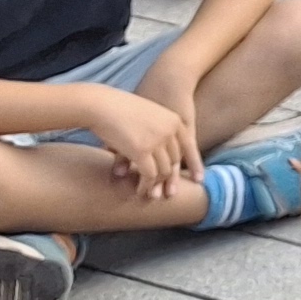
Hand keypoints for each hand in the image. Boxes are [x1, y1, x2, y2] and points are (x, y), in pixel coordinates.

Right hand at [77, 83, 200, 200]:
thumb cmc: (119, 109)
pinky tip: (139, 191)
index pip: (188, 147)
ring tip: (149, 195)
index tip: (198, 179)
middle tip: (166, 193)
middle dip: (170, 179)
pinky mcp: (142, 150)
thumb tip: (158, 149)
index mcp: (174, 121)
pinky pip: (150, 174)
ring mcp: (158, 140)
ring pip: (164, 170)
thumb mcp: (147, 116)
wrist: (102, 104)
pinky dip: (146, 185)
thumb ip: (157, 130)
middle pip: (175, 161)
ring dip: (156, 185)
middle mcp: (170, 130)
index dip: (193, 164)